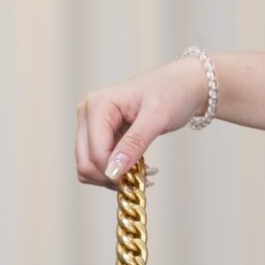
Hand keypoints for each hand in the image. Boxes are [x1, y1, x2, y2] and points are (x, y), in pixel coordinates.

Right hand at [75, 56, 208, 189]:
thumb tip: (113, 171)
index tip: (140, 177)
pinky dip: (113, 173)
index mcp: (98, 105)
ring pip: (87, 167)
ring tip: (139, 172)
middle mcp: (87, 113)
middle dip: (111, 176)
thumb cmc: (171, 94)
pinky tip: (134, 168)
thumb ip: (134, 144)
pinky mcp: (97, 135)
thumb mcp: (157, 118)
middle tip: (140, 178)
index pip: (95, 152)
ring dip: (112, 177)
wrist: (180, 87)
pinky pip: (96, 165)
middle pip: (85, 163)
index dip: (114, 171)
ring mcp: (89, 125)